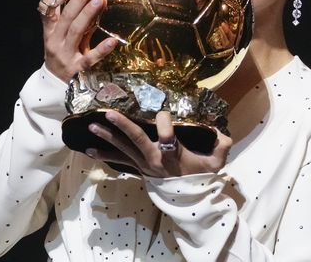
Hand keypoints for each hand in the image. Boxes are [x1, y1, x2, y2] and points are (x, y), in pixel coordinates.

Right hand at [40, 0, 116, 82]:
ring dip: (87, 15)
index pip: (47, 9)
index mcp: (50, 32)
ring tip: (99, 0)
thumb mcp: (63, 36)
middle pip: (66, 17)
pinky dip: (101, 49)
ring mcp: (66, 55)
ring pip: (75, 32)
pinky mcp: (78, 69)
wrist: (55, 85)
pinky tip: (112, 41)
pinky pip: (90, 58)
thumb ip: (76, 19)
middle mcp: (55, 42)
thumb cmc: (63, 54)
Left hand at [85, 110, 231, 176]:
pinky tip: (89, 150)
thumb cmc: (202, 176)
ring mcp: (144, 164)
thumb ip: (222, 144)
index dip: (163, 120)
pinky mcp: (139, 168)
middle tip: (107, 113)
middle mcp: (154, 159)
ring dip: (107, 137)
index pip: (166, 134)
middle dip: (122, 125)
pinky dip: (105, 155)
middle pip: (136, 139)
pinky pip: (119, 160)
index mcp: (173, 154)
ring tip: (91, 127)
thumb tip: (221, 132)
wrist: (190, 199)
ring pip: (123, 148)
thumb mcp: (217, 161)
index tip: (164, 111)